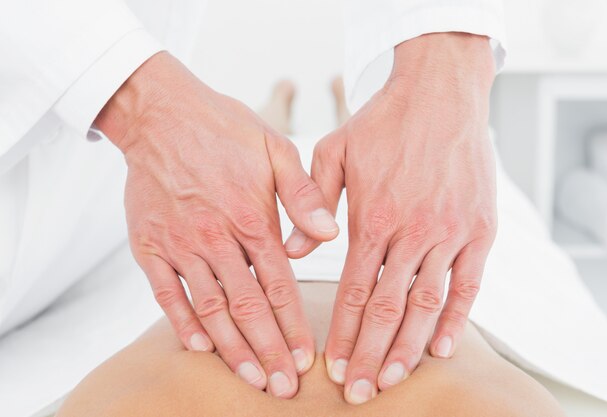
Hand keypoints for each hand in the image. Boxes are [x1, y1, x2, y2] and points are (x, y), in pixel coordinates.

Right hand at [95, 52, 338, 397]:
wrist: (161, 113)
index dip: (294, 327)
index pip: (280, 287)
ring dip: (232, 348)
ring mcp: (180, 244)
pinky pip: (165, 292)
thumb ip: (304, 194)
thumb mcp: (275, 149)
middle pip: (247, 307)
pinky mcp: (148, 244)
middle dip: (268, 351)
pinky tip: (200, 347)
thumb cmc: (224, 129)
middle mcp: (217, 238)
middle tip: (283, 387)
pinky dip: (181, 322)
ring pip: (209, 308)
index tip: (306, 359)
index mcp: (252, 218)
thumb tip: (331, 235)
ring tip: (251, 379)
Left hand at [289, 33, 496, 403]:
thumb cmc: (382, 122)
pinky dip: (458, 319)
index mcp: (373, 218)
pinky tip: (443, 348)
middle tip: (358, 392)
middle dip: (369, 355)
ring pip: (427, 304)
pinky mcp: (480, 229)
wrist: (440, 93)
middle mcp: (412, 232)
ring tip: (392, 380)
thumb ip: (310, 202)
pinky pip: (469, 284)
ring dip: (409, 348)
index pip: (353, 291)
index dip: (341, 333)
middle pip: (387, 309)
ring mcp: (450, 233)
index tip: (331, 366)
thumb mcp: (333, 152)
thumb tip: (290, 249)